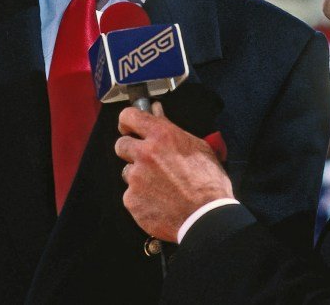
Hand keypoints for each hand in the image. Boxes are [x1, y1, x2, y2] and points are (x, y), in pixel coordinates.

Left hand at [116, 102, 233, 242]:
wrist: (206, 218)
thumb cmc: (208, 183)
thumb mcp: (197, 147)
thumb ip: (171, 128)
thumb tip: (157, 112)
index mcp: (161, 136)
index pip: (129, 116)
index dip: (128, 121)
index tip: (129, 127)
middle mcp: (145, 154)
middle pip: (121, 145)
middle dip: (131, 151)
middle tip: (147, 161)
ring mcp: (135, 178)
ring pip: (127, 172)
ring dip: (139, 177)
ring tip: (160, 187)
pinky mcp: (131, 200)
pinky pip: (131, 195)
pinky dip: (141, 199)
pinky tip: (159, 202)